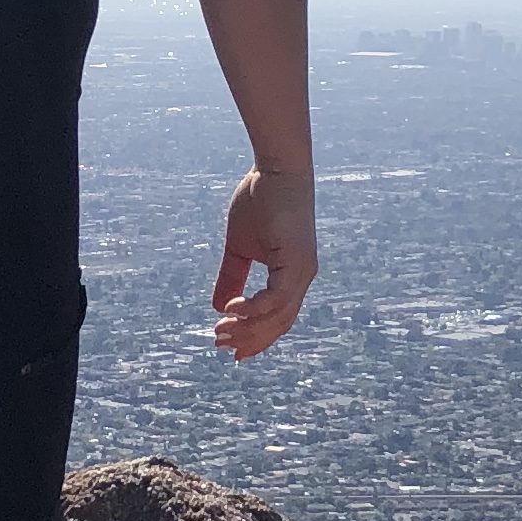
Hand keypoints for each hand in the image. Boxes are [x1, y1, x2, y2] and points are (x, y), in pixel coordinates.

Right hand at [211, 167, 315, 359]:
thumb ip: (231, 276)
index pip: (278, 318)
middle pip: (279, 324)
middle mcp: (302, 277)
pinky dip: (254, 308)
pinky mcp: (297, 260)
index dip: (256, 338)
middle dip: (249, 340)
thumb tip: (219, 307)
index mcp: (291, 276)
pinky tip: (232, 309)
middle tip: (219, 344)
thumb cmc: (260, 201)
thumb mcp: (239, 247)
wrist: (276, 169)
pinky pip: (276, 297)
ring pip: (279, 316)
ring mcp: (302, 270)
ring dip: (248, 329)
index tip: (232, 351)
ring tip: (221, 331)